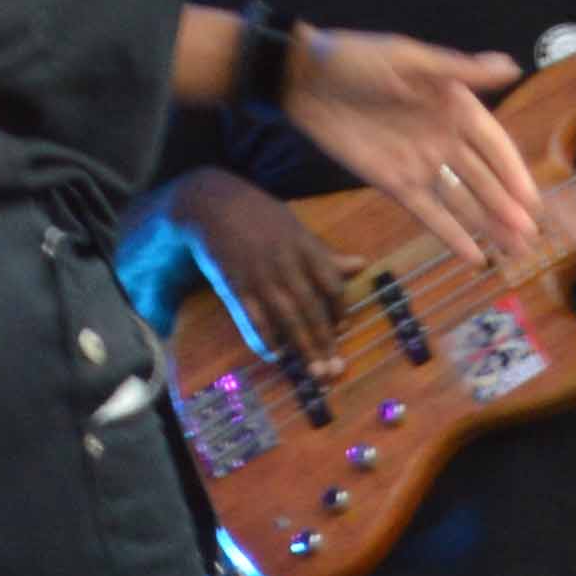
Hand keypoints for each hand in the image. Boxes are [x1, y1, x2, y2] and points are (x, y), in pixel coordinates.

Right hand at [169, 168, 351, 355]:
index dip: (340, 309)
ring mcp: (260, 277)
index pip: (332, 284)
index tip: (344, 328)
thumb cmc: (260, 215)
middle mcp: (286, 264)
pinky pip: (253, 318)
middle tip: (334, 367)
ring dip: (302, 346)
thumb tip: (361, 265)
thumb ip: (326, 253)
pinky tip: (275, 354)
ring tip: (313, 369)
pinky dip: (264, 338)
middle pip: (311, 307)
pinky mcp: (236, 287)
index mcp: (305, 247)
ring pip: (286, 317)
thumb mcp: (297, 228)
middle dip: (324, 339)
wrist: (213, 205)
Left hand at [275, 27, 538, 259]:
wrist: (304, 79)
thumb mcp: (410, 60)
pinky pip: (428, 212)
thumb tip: (511, 68)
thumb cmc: (358, 59)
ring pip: (463, 201)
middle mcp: (446, 139)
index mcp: (457, 107)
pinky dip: (450, 234)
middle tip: (531, 241)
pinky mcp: (394, 183)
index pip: (496, 147)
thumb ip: (460, 71)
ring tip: (514, 253)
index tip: (533, 205)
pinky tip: (472, 257)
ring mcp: (421, 165)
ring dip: (488, 226)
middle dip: (508, 211)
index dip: (515, 175)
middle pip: (485, 181)